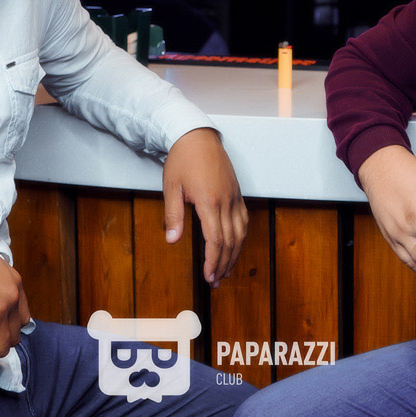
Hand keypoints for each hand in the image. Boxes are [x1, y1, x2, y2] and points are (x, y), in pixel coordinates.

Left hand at [163, 127, 247, 287]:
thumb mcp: (171, 187)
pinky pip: (244, 219)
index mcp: (210, 201)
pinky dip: (241, 236)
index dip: (213, 261)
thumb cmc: (182, 159)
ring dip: (234, 253)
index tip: (208, 275)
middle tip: (215, 280)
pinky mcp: (237, 192)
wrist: (196, 136)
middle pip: (230, 241)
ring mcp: (234, 196)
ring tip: (225, 269)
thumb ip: (173, 215)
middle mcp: (226, 201)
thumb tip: (172, 240)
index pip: (215, 240)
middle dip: (224, 263)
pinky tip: (234, 245)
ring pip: (241, 232)